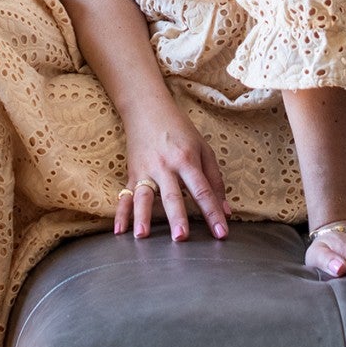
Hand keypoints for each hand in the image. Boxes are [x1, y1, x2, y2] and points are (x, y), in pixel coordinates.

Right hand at [115, 103, 229, 241]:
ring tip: (142, 235)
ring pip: (144, 196)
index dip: (212, 212)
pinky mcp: (132, 173)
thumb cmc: (180, 130)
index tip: (221, 233)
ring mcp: (146, 170)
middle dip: (177, 216)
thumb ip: (215, 180)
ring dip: (142, 216)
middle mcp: (165, 166)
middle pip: (172, 195)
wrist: (147, 108)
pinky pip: (125, 196)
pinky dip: (120, 214)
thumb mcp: (203, 149)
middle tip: (181, 238)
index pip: (202, 190)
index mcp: (187, 159)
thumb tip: (226, 211)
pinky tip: (118, 231)